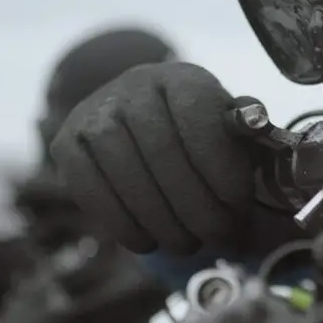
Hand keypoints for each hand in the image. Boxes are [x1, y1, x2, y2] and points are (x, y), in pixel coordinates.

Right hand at [49, 62, 258, 253]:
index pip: (199, 119)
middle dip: (196, 206)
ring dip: (162, 220)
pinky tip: (147, 241)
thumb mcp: (228, 128)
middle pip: (163, 153)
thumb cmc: (198, 134)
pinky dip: (122, 222)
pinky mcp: (68, 142)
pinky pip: (91, 188)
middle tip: (218, 239)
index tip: (239, 207)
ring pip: (126, 172)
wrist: (138, 122)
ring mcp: (95, 111)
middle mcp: (134, 85)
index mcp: (183, 78)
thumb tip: (254, 122)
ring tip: (187, 244)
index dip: (220, 169)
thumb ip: (247, 133)